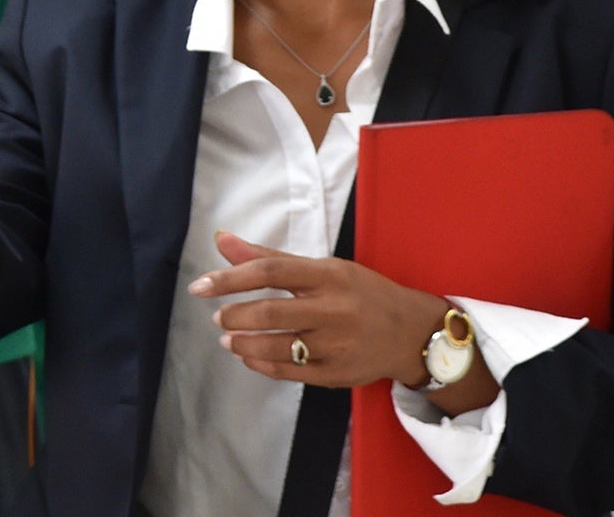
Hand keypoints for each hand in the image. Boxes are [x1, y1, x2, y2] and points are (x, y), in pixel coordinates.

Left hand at [193, 232, 467, 391]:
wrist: (413, 332)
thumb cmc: (361, 293)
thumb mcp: (323, 267)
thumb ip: (269, 257)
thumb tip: (220, 240)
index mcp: (328, 276)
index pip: (270, 272)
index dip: (230, 278)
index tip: (200, 286)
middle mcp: (334, 310)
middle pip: (271, 313)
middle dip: (235, 315)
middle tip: (218, 317)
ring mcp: (337, 345)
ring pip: (278, 347)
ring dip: (243, 344)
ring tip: (228, 338)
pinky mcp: (338, 374)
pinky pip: (290, 372)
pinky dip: (262, 365)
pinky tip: (249, 356)